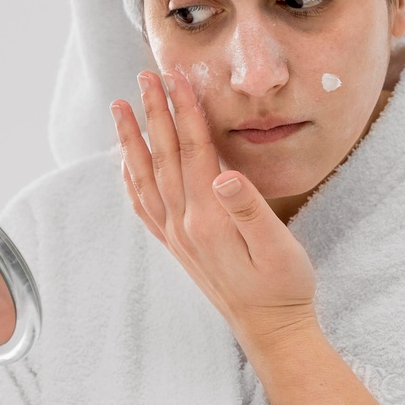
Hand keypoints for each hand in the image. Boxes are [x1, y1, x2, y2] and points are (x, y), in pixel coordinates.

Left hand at [111, 69, 317, 346]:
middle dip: (154, 112)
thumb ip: (251, 209)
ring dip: (131, 140)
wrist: (270, 330)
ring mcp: (176, 237)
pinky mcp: (177, 246)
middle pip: (164, 156)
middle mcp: (184, 225)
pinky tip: (125, 162)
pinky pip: (144, 206)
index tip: (178, 76)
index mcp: (209, 218)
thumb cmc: (284, 286)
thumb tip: (225, 174)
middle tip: (144, 75)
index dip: (185, 110)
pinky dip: (130, 179)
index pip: (193, 150)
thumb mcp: (279, 247)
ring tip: (119, 108)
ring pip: (145, 177)